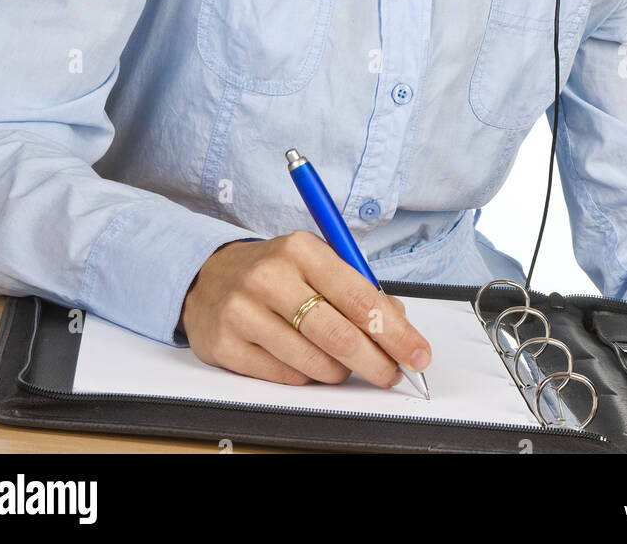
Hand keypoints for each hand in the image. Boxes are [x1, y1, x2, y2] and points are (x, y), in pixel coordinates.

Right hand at [180, 230, 431, 389]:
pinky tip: (304, 362)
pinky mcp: (226, 343)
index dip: (395, 333)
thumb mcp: (317, 264)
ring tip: (342, 364)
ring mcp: (244, 310)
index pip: (360, 298)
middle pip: (339, 334)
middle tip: (392, 374)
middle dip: (376, 362)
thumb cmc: (276, 272)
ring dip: (339, 372)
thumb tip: (398, 324)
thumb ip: (357, 290)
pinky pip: (284, 376)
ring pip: (313, 362)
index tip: (417, 353)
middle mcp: (271, 276)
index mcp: (301, 249)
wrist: (209, 277)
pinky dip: (305, 376)